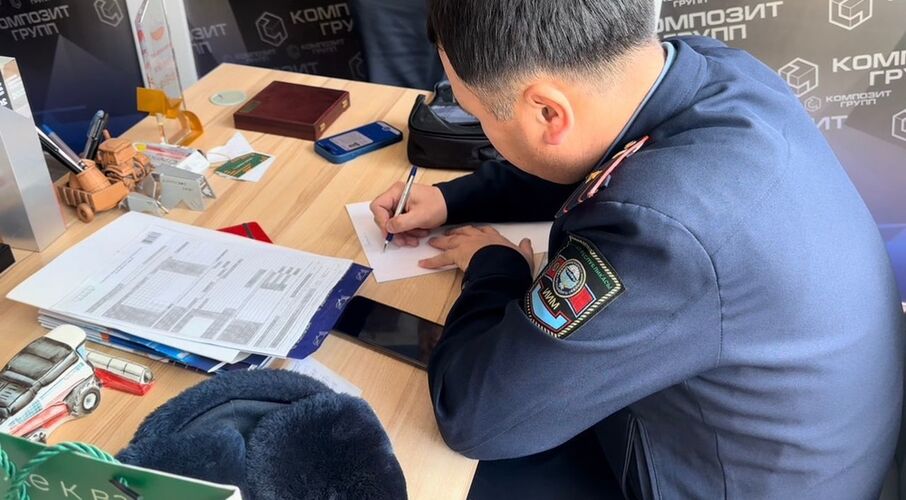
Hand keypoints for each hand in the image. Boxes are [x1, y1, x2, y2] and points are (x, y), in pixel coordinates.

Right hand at [370, 183, 447, 246]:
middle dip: (394, 231)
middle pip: (384, 217)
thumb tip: (388, 228)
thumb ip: (402, 222)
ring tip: (415, 238)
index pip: (378, 206)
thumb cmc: (438, 204)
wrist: (450, 205)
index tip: (390, 231)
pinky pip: (400, 225)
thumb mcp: (420, 216)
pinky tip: (418, 233)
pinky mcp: (405, 212)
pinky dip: (408, 232)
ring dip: (403, 234)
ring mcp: (400, 205)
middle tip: (403, 240)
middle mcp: (396, 197)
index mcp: (397, 192)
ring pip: (392, 224)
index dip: (381, 220)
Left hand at [420, 226, 534, 272]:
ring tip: (432, 242)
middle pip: (464, 232)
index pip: (485, 231)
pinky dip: (432, 261)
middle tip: (448, 234)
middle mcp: (479, 238)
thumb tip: (527, 242)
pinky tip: (423, 263)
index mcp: (495, 238)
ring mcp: (466, 245)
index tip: (475, 231)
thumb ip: (524, 249)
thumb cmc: (513, 262)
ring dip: (441, 242)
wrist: (503, 264)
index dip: (479, 231)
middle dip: (455, 232)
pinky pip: (441, 258)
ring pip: (450, 241)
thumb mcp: (524, 255)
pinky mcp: (457, 255)